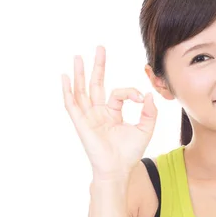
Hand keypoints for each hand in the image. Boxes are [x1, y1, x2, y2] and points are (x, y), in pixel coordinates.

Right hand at [61, 45, 157, 179]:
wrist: (119, 169)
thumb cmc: (130, 152)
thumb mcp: (145, 129)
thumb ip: (150, 112)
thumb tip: (149, 94)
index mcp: (111, 112)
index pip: (118, 93)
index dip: (131, 92)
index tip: (141, 99)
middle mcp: (98, 112)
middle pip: (95, 84)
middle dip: (97, 66)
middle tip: (99, 48)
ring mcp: (88, 117)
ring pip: (82, 90)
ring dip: (79, 73)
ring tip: (78, 56)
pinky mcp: (81, 123)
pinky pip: (72, 104)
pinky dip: (68, 91)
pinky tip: (65, 77)